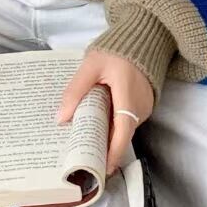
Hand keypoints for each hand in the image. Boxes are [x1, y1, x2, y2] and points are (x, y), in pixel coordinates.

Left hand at [57, 50, 153, 174]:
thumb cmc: (116, 49)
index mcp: (128, 96)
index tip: (102, 170)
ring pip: (124, 128)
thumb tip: (61, 119)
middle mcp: (140, 106)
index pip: (123, 132)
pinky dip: (113, 125)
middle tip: (83, 159)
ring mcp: (144, 106)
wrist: (143, 37)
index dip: (113, 152)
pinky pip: (127, 120)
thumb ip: (76, 90)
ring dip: (107, 136)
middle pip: (122, 134)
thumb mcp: (91, 65)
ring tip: (85, 144)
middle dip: (104, 148)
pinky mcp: (143, 104)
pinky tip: (97, 125)